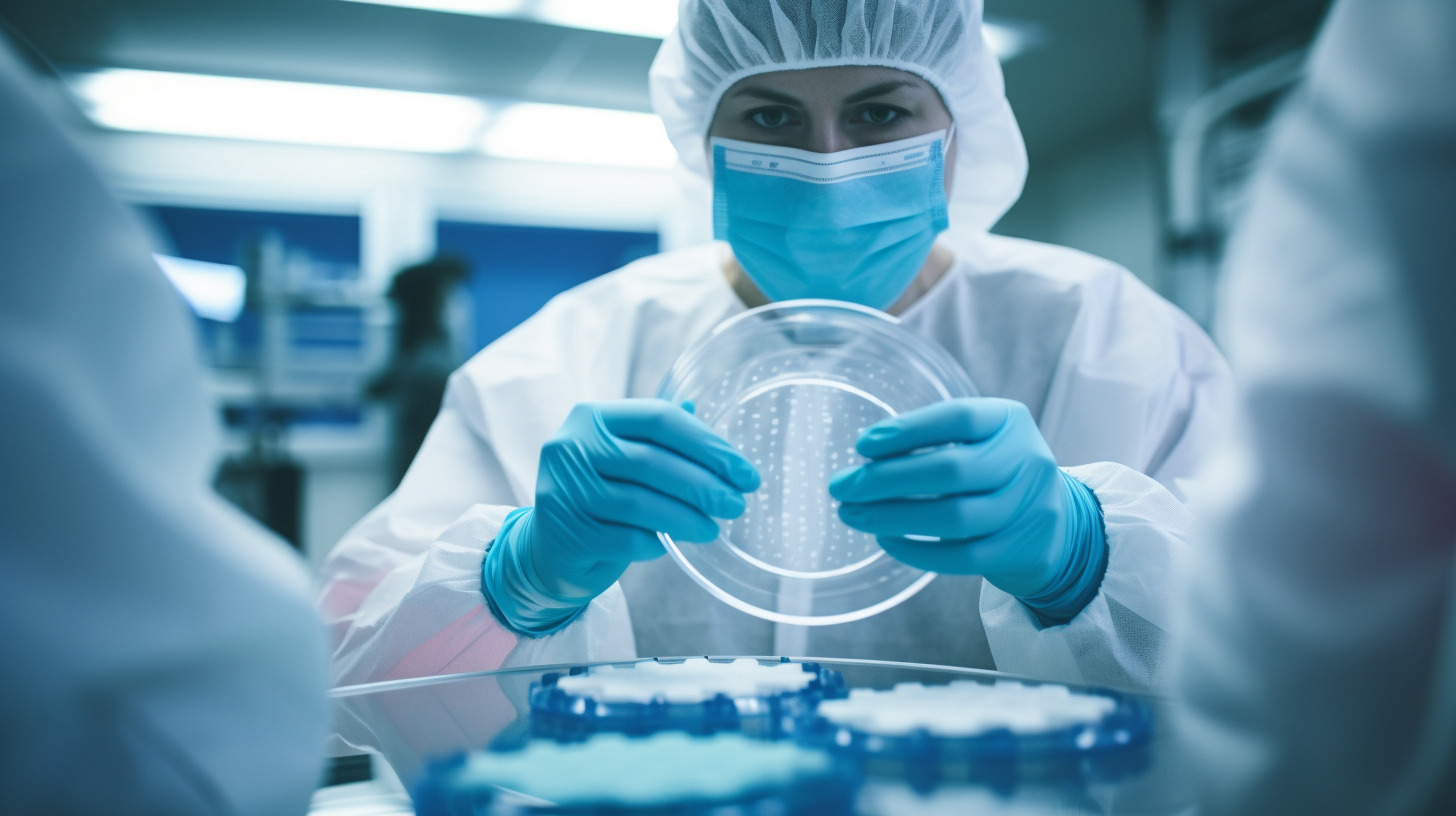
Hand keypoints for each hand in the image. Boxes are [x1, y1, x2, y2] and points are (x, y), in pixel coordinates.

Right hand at [484, 399, 759, 632]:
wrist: (550, 549)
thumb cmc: (598, 496)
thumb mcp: (623, 457)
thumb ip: (656, 435)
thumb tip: (698, 409)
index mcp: (591, 417)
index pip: (659, 418)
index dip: (708, 444)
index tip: (745, 472)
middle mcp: (571, 447)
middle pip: (653, 461)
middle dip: (704, 484)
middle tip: (737, 503)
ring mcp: (565, 491)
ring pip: (641, 503)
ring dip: (687, 517)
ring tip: (714, 528)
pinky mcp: (569, 533)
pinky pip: (627, 538)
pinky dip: (656, 542)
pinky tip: (671, 544)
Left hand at [829, 398, 1104, 620]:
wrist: (1056, 524)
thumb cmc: (997, 472)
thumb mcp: (980, 439)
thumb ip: (933, 439)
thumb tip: (867, 451)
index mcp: (1011, 421)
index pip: (958, 417)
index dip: (907, 430)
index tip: (862, 445)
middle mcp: (1027, 461)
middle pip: (951, 470)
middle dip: (886, 479)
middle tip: (842, 487)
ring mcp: (1028, 509)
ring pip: (954, 518)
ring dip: (892, 517)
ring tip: (852, 514)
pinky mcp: (1019, 551)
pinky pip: (960, 557)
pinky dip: (916, 550)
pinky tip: (885, 540)